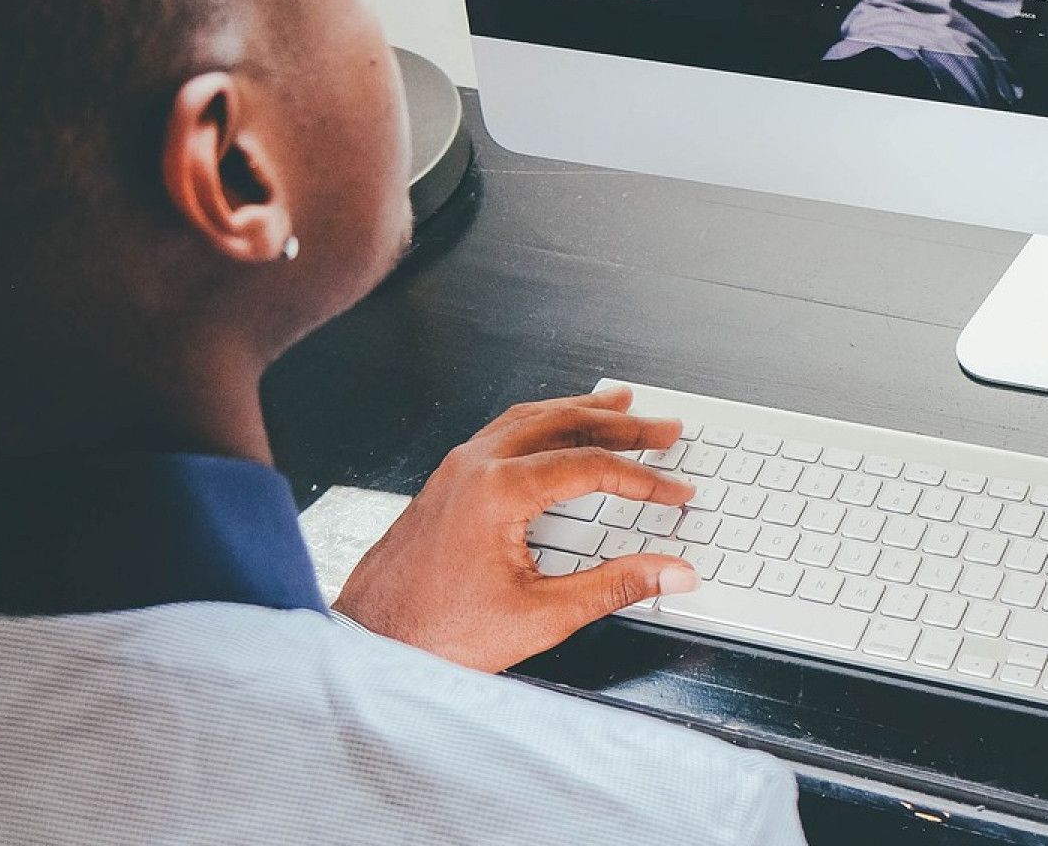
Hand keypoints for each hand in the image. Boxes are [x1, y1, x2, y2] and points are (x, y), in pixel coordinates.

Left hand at [332, 387, 698, 672]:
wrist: (371, 642)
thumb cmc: (438, 632)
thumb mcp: (543, 616)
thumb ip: (615, 586)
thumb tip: (672, 573)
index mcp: (498, 491)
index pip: (590, 467)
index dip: (643, 478)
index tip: (676, 492)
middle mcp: (475, 465)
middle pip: (564, 425)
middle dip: (622, 425)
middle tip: (665, 427)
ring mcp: (457, 467)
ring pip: (531, 418)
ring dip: (581, 412)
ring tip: (619, 404)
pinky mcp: (447, 480)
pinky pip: (504, 431)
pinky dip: (543, 422)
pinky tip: (555, 428)